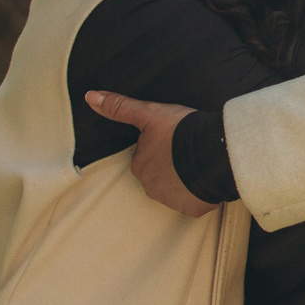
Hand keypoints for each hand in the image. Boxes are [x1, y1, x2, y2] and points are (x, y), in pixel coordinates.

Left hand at [84, 90, 217, 216]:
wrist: (214, 150)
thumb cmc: (180, 131)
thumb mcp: (150, 113)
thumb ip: (120, 107)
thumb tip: (90, 97)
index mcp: (139, 166)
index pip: (146, 157)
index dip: (160, 147)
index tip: (173, 140)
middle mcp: (151, 187)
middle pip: (159, 175)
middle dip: (170, 165)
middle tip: (186, 150)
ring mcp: (172, 200)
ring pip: (175, 189)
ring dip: (184, 179)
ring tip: (198, 162)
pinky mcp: (192, 208)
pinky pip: (192, 202)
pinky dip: (198, 193)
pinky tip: (206, 178)